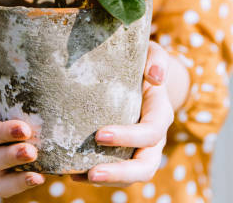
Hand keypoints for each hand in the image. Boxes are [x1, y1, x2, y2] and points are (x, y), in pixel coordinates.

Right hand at [0, 56, 45, 197]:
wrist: (9, 85)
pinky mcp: (15, 167)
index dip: (0, 134)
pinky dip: (22, 185)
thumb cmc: (1, 72)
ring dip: (15, 179)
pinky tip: (43, 179)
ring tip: (38, 173)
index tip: (25, 129)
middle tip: (32, 151)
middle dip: (8, 157)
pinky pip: (11, 185)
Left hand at [71, 41, 179, 185]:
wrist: (143, 75)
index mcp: (161, 113)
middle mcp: (154, 137)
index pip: (151, 132)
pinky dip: (93, 176)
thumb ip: (156, 59)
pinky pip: (114, 171)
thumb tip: (155, 76)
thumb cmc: (144, 61)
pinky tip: (71, 174)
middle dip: (120, 173)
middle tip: (92, 173)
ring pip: (130, 176)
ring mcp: (140, 149)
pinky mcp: (125, 153)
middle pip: (146, 166)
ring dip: (106, 180)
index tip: (100, 134)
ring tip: (77, 177)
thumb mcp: (152, 53)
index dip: (129, 137)